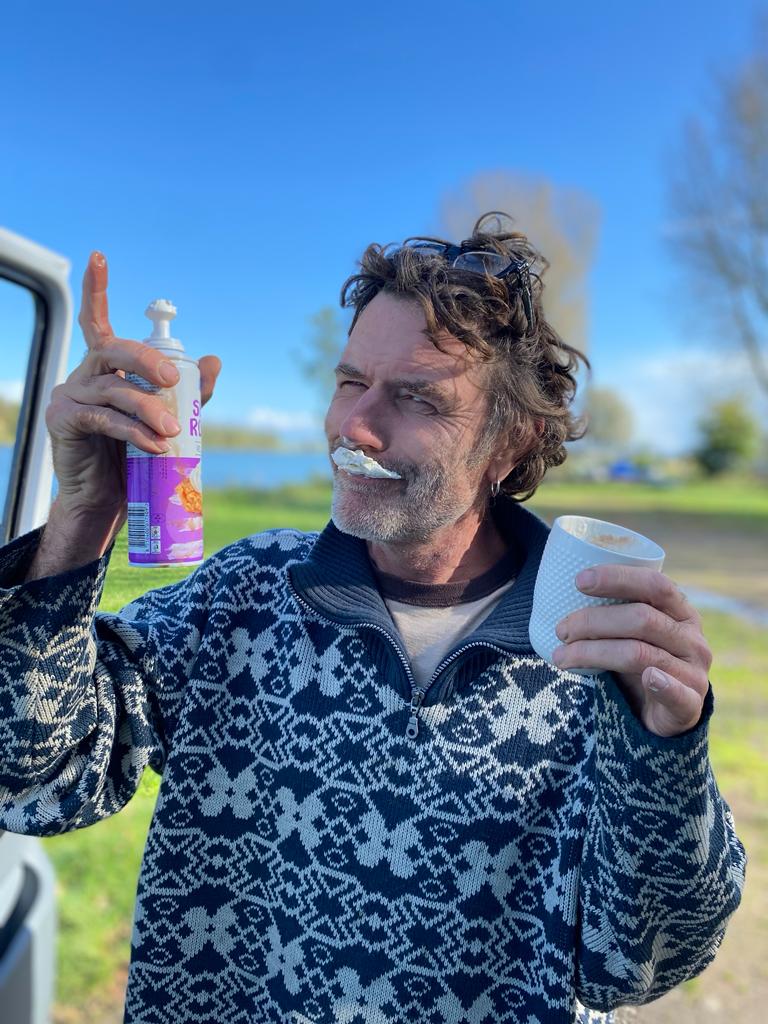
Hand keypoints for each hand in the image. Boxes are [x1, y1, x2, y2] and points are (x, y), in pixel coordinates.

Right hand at [46, 251, 221, 526]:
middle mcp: (85, 374)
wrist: (105, 499)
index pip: (98, 320)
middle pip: (112, 349)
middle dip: (146, 360)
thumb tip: (213, 360)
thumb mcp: (166, 419)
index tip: (98, 256)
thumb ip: (189, 392)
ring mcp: (71, 396)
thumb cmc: (133, 454)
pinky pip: (104, 419)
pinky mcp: (65, 422)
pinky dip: (134, 431)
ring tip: (172, 433)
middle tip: (174, 382)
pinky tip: (156, 446)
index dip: (97, 289)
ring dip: (148, 409)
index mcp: (106, 367)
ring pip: (114, 389)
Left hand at [553, 565, 711, 737]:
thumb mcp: (632, 635)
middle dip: (593, 621)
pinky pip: (677, 692)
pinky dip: (662, 684)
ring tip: (562, 657)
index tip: (579, 580)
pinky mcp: (690, 704)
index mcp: (681, 612)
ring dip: (593, 653)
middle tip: (561, 630)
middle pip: (641, 618)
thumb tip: (562, 595)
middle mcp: (691, 639)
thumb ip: (615, 615)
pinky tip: (647, 678)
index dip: (618, 578)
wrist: (665, 718)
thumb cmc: (641, 665)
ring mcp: (694, 672)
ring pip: (639, 653)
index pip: (655, 584)